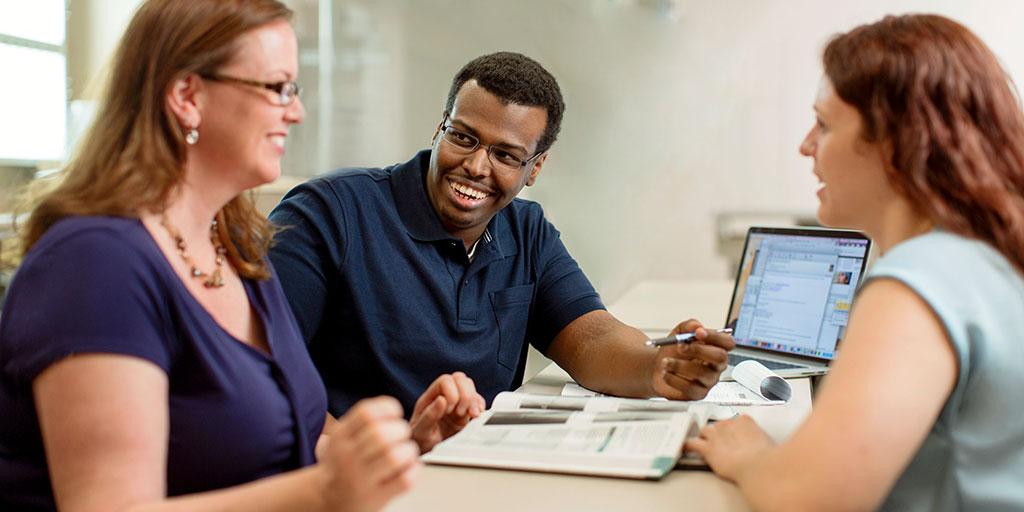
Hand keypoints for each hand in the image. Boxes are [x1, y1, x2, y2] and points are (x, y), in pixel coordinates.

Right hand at [319, 397, 419, 511]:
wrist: (328, 500)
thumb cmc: (341, 465)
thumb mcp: (341, 438)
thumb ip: (361, 421)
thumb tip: (392, 407)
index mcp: (340, 438)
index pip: (365, 413)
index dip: (388, 408)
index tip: (395, 415)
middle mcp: (347, 458)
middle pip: (381, 434)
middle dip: (400, 430)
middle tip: (402, 436)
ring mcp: (360, 480)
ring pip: (394, 457)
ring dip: (408, 451)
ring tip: (406, 453)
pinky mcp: (376, 498)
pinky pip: (404, 480)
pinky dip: (413, 471)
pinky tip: (408, 469)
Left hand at [409, 372, 485, 453]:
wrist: (426, 452)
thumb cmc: (420, 441)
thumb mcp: (420, 431)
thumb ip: (429, 416)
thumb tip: (442, 400)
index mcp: (431, 397)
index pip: (445, 380)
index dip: (451, 393)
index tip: (449, 411)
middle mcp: (444, 396)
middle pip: (460, 379)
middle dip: (465, 394)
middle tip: (460, 413)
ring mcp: (456, 403)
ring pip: (470, 386)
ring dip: (473, 400)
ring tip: (471, 415)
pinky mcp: (466, 413)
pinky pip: (477, 401)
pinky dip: (480, 406)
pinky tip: (476, 417)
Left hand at [651, 319, 734, 399]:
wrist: (657, 368)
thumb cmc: (673, 351)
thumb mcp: (679, 332)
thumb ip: (688, 326)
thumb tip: (697, 326)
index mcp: (716, 348)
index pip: (727, 342)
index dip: (715, 336)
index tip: (698, 333)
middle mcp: (716, 365)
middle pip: (720, 357)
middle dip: (699, 350)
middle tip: (680, 346)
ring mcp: (709, 381)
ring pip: (702, 373)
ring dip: (679, 365)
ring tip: (665, 362)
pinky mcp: (698, 394)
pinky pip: (690, 388)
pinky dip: (674, 379)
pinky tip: (666, 373)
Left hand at [684, 415, 774, 481]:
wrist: (756, 466)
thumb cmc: (766, 457)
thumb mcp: (769, 442)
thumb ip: (762, 439)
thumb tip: (764, 446)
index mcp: (744, 420)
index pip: (734, 420)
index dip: (733, 431)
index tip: (734, 437)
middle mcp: (727, 424)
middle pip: (718, 425)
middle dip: (719, 434)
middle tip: (723, 444)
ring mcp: (715, 435)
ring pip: (704, 431)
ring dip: (705, 438)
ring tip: (706, 444)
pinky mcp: (707, 448)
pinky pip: (692, 444)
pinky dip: (688, 446)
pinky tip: (685, 448)